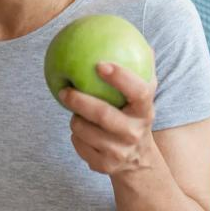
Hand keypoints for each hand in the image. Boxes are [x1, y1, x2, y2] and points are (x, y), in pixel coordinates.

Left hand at [59, 61, 157, 175]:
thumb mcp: (143, 99)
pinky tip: (81, 132)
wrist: (138, 163)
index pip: (139, 92)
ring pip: (83, 130)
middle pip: (103, 115)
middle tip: (64, 90)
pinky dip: (76, 136)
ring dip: (75, 119)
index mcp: (145, 111)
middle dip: (80, 101)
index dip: (121, 77)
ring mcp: (120, 152)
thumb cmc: (134, 117)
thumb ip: (143, 72)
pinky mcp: (104, 166)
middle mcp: (134, 133)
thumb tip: (144, 44)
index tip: (100, 64)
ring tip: (76, 111)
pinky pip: (78, 144)